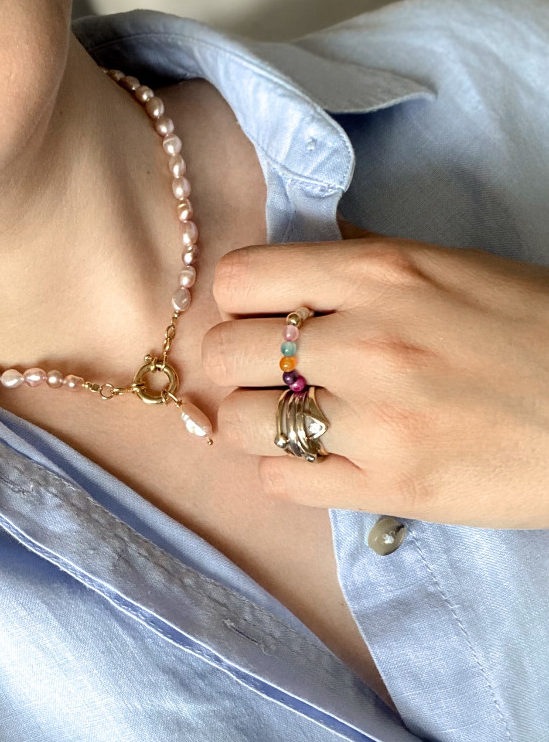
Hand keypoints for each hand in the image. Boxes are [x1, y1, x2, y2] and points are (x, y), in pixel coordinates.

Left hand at [202, 221, 548, 527]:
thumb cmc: (539, 334)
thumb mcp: (456, 269)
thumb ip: (370, 262)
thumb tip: (311, 251)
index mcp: (382, 275)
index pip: (239, 278)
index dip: (240, 301)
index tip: (261, 316)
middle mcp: (365, 342)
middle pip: (224, 353)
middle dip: (239, 363)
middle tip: (271, 374)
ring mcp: (373, 421)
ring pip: (240, 423)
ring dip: (254, 421)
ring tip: (288, 420)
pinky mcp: (387, 489)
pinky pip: (279, 482)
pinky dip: (286, 471)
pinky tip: (317, 459)